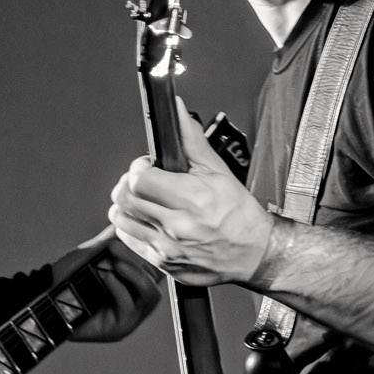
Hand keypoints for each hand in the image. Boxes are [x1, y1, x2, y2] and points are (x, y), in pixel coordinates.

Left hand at [52, 232, 164, 341]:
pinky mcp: (118, 329)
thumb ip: (114, 237)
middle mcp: (135, 300)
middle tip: (115, 248)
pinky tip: (106, 278)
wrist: (44, 294)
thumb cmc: (67, 276)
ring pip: (150, 295)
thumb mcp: (95, 252)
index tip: (136, 234)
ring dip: (134, 275)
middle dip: (139, 261)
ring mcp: (129, 317)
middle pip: (157, 281)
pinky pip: (130, 307)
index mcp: (133, 282)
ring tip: (115, 264)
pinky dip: (119, 289)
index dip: (152, 252)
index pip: (158, 268)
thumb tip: (130, 216)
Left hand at [109, 101, 275, 289]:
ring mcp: (167, 247)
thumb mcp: (219, 171)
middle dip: (129, 183)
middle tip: (144, 181)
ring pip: (120, 219)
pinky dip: (131, 226)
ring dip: (126, 205)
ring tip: (145, 200)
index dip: (139, 167)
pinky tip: (148, 220)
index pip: (139, 179)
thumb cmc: (239, 214)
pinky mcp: (162, 262)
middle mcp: (177, 226)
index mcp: (192, 199)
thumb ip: (191, 139)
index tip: (149, 166)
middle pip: (124, 198)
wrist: (253, 253)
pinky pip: (128, 239)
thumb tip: (177, 111)